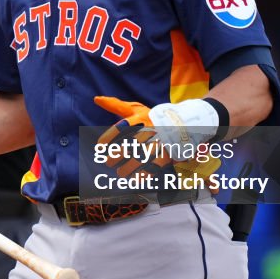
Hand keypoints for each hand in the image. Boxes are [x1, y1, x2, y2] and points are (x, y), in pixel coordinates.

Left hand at [94, 96, 219, 177]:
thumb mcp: (136, 109)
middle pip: (131, 144)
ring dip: (128, 168)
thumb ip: (116, 105)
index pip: (122, 127)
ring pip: (142, 157)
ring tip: (120, 173)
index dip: (109, 137)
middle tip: (108, 162)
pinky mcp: (168, 153)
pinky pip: (155, 166)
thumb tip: (96, 99)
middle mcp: (150, 129)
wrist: (183, 122)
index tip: (99, 147)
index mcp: (141, 118)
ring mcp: (160, 142)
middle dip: (117, 155)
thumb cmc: (152, 116)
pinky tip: (135, 180)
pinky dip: (144, 175)